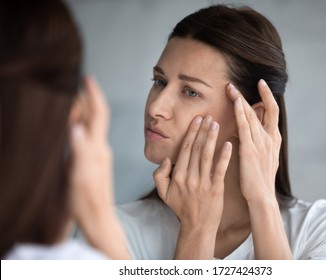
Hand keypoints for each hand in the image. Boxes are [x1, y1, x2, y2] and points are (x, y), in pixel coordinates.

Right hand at [69, 76, 112, 224]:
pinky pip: (89, 137)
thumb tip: (76, 126)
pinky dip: (81, 126)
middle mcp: (100, 148)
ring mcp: (98, 155)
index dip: (94, 95)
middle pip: (95, 118)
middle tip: (75, 85)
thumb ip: (79, 150)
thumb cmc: (87, 200)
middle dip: (86, 99)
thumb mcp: (80, 175)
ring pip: (91, 126)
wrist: (98, 218)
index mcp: (98, 148)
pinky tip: (75, 126)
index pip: (98, 115)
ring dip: (83, 111)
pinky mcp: (95, 162)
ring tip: (73, 100)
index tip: (88, 79)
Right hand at [153, 115, 231, 231]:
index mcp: (177, 176)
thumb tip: (166, 159)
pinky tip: (229, 144)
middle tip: (208, 116)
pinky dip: (224, 156)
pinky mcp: (216, 189)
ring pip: (207, 155)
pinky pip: (220, 169)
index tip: (197, 120)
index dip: (191, 132)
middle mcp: (189, 177)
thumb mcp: (163, 193)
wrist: (197, 227)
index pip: (185, 149)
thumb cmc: (181, 208)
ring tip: (216, 124)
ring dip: (212, 138)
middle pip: (196, 149)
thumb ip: (159, 175)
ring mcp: (203, 183)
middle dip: (202, 130)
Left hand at [226, 79, 280, 203]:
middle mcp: (270, 138)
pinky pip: (244, 126)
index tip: (262, 85)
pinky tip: (234, 102)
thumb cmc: (260, 181)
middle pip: (263, 109)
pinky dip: (240, 112)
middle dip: (254, 93)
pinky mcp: (249, 148)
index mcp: (274, 140)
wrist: (262, 196)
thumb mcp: (263, 159)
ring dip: (240, 99)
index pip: (273, 112)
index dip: (267, 97)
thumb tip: (246, 132)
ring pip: (251, 115)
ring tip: (230, 87)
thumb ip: (257, 144)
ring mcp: (261, 142)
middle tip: (240, 83)